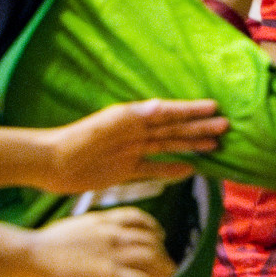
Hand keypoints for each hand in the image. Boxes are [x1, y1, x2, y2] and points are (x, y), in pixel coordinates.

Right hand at [15, 208, 176, 276]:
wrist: (30, 254)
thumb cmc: (42, 245)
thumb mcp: (74, 228)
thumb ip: (92, 232)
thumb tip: (94, 240)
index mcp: (105, 220)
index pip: (139, 219)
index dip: (155, 229)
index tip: (160, 237)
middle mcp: (115, 234)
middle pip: (152, 242)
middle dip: (163, 256)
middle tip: (166, 269)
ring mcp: (115, 255)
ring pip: (154, 262)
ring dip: (164, 276)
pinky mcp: (112, 276)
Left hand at [39, 99, 228, 192]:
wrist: (50, 165)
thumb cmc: (76, 140)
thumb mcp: (105, 125)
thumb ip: (133, 117)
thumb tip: (162, 105)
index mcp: (133, 118)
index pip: (169, 113)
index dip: (190, 110)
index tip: (214, 107)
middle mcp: (136, 132)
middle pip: (174, 129)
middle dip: (199, 127)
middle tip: (225, 126)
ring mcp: (133, 152)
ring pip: (169, 147)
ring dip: (191, 145)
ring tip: (215, 144)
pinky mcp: (125, 170)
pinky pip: (155, 169)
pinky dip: (172, 169)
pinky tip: (190, 169)